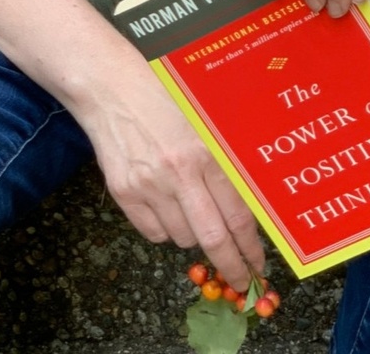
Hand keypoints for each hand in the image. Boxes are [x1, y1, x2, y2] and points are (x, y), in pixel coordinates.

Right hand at [75, 59, 264, 289]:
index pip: (237, 215)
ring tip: (191, 210)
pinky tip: (165, 205)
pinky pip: (153, 233)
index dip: (250, 247)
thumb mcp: (205, 122)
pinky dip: (165, 229)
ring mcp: (148, 186)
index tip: (257, 265)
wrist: (111, 88)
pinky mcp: (124, 193)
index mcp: (205, 152)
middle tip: (240, 280)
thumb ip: (224, 162)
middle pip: (212, 238)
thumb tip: (247, 210)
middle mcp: (178, 173)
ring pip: (182, 238)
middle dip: (231, 266)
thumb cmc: (164, 97)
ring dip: (194, 235)